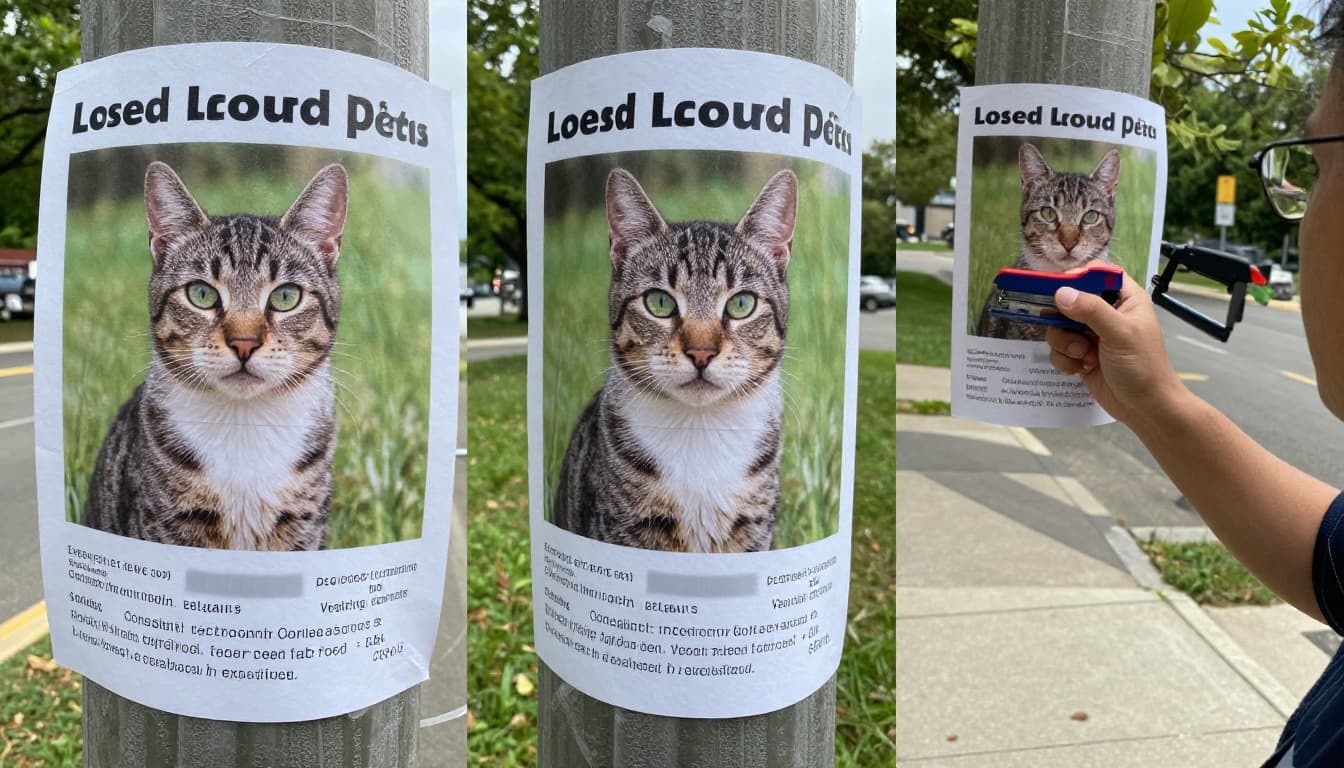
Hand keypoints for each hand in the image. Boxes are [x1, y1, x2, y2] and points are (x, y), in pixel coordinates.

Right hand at [1045, 271, 1188, 424]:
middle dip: (1063, 318)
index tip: (1059, 291)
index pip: (1096, 274)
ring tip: (1082, 356)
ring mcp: (1091, 335)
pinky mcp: (1080, 355)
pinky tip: (1080, 369)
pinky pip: (1058, 349)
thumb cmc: (1143, 367)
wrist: (1145, 408)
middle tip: (1062, 327)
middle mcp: (1106, 313)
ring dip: (1064, 343)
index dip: (1076, 278)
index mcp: (1124, 299)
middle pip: (1069, 300)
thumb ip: (1091, 311)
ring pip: (1058, 326)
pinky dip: (1064, 359)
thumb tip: (1060, 293)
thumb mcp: (1120, 334)